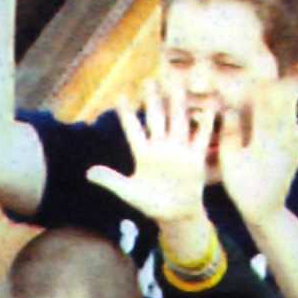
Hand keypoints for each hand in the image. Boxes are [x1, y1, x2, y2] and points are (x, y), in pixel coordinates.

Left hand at [86, 82, 212, 251]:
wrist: (176, 216)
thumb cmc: (151, 205)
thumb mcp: (128, 192)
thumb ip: (111, 181)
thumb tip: (88, 173)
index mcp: (143, 155)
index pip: (133, 130)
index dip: (127, 114)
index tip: (120, 96)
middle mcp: (161, 149)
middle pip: (156, 119)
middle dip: (152, 100)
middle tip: (149, 80)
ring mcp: (179, 152)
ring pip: (177, 123)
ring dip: (177, 105)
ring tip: (176, 86)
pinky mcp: (195, 159)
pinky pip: (201, 138)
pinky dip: (205, 124)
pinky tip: (209, 108)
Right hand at [215, 78, 297, 229]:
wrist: (266, 208)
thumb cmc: (243, 185)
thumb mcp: (230, 160)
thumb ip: (230, 132)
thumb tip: (228, 108)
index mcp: (267, 137)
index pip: (267, 104)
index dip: (263, 86)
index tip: (257, 73)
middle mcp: (284, 138)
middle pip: (285, 105)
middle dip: (280, 87)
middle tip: (273, 72)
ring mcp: (293, 144)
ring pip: (291, 114)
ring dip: (284, 99)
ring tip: (278, 84)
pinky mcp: (296, 150)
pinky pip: (293, 126)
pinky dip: (287, 114)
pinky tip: (282, 108)